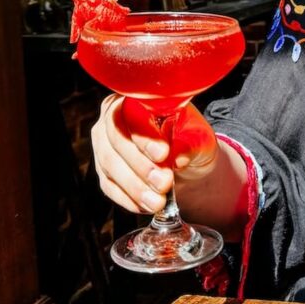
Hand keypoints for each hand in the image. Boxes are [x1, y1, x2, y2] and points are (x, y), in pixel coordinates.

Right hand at [91, 95, 218, 213]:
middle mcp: (113, 116)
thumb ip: (192, 143)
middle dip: (141, 165)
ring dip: (134, 186)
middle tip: (164, 183)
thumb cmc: (191, 139)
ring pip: (110, 164)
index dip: (145, 135)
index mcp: (137, 98)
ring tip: (158, 201)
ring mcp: (104, 143)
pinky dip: (128, 198)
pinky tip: (145, 205)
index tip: (164, 154)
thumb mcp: (200, 136)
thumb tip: (181, 157)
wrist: (187, 161)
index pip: (132, 113)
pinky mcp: (104, 170)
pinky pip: (109, 186)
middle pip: (117, 140)